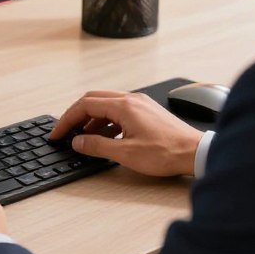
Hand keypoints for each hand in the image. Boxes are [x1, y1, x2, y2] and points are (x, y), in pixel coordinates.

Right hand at [49, 90, 202, 176]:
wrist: (195, 153)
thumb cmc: (166, 153)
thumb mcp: (126, 153)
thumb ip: (97, 146)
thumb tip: (78, 141)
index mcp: (124, 106)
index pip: (85, 105)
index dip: (67, 119)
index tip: (58, 132)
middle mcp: (131, 99)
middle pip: (94, 99)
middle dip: (76, 115)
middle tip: (66, 131)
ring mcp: (140, 104)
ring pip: (107, 105)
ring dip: (92, 119)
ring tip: (84, 138)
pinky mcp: (147, 112)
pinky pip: (119, 111)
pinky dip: (107, 121)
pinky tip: (106, 137)